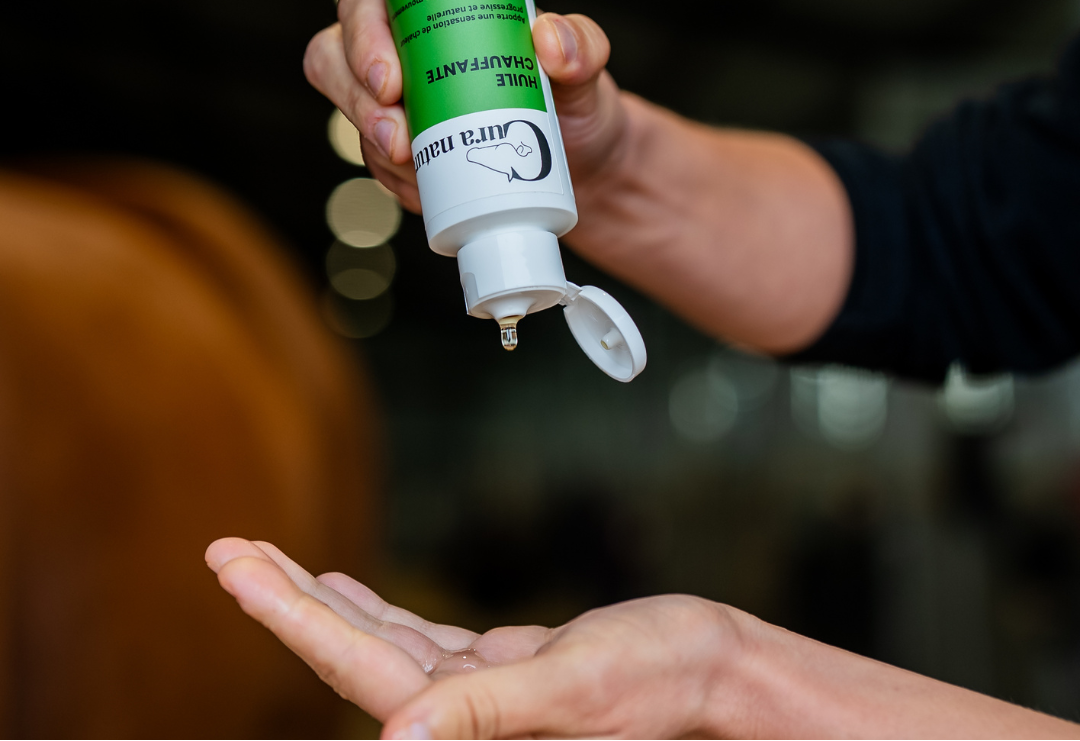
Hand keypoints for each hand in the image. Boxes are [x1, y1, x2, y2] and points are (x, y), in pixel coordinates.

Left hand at [206, 537, 738, 738]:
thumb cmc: (658, 677)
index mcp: (465, 725)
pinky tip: (344, 586)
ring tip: (266, 562)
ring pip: (378, 639)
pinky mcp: (502, 671)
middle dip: (283, 598)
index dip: (287, 613)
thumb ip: (485, 711)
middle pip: (348, 651)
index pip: (354, 666)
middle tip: (226, 549)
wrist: (711, 668)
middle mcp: (457, 717)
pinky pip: (419, 637)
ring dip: (321, 599)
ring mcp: (477, 692)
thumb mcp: (574, 685)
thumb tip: (396, 739)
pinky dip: (376, 607)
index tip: (235, 565)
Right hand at [303, 0, 627, 213]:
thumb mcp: (588, 67)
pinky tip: (426, 192)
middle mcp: (403, 44)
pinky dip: (395, 181)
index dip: (364, 35)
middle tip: (400, 140)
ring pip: (348, 111)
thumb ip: (581, 45)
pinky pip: (373, 161)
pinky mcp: (399, 144)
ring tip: (417, 173)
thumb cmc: (574, 100)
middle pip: (336, 55)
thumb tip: (549, 39)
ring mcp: (394, 97)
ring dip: (373, 145)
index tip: (392, 81)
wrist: (579, 165)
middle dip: (356, 101)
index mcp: (434, 1)